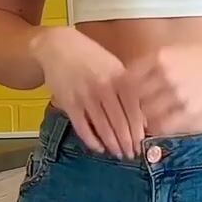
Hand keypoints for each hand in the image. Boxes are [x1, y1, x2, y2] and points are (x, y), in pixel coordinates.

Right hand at [30, 27, 141, 157]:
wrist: (58, 46)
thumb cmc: (91, 57)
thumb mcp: (114, 66)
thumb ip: (128, 89)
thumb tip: (142, 117)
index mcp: (119, 77)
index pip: (133, 109)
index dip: (138, 130)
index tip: (143, 144)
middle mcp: (104, 87)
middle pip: (119, 122)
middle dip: (127, 142)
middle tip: (132, 155)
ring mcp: (85, 96)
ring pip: (102, 127)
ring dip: (112, 144)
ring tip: (118, 154)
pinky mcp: (68, 103)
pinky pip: (82, 127)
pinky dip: (91, 140)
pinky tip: (99, 148)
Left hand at [119, 41, 201, 133]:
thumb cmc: (200, 55)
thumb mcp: (171, 50)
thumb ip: (148, 64)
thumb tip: (124, 81)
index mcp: (157, 57)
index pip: (125, 80)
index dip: (116, 94)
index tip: (114, 101)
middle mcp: (164, 75)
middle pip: (131, 99)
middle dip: (125, 110)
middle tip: (120, 118)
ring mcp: (176, 94)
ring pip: (144, 114)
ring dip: (138, 122)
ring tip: (135, 126)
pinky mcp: (188, 109)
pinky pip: (162, 125)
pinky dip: (154, 129)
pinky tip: (153, 129)